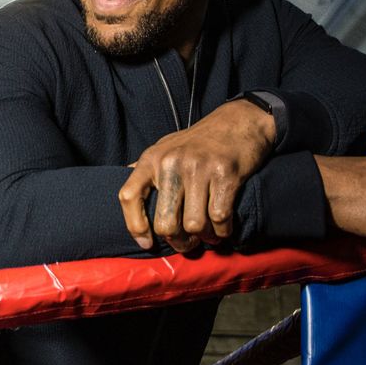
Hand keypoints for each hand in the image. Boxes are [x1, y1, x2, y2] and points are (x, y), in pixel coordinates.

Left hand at [119, 99, 275, 251]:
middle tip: (188, 243)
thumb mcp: (165, 148)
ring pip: (194, 225)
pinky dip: (223, 231)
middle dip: (178, 241)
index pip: (128, 197)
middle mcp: (171, 163)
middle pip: (165, 223)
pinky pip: (220, 218)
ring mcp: (199, 168)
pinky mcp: (226, 175)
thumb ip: (146, 171)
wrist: (238, 121)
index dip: (134, 226)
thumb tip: (127, 197)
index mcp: (151, 159)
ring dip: (203, 238)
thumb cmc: (198, 142)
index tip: (146, 243)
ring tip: (208, 235)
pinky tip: (223, 228)